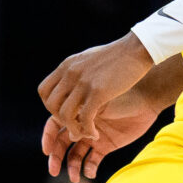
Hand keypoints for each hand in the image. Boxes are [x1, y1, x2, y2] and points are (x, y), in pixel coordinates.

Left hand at [38, 33, 157, 144]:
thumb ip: (76, 71)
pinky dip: (87, 130)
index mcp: (67, 66)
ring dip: (73, 129)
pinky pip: (85, 119)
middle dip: (60, 120)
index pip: (43, 91)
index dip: (50, 105)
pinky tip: (95, 134)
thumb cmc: (117, 56)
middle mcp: (71, 74)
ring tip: (84, 134)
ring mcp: (83, 83)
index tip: (63, 112)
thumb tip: (69, 80)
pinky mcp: (98, 92)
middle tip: (75, 125)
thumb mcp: (89, 59)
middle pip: (51, 105)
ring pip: (65, 115)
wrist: (138, 48)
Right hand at [42, 87, 162, 178]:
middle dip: (56, 158)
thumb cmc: (122, 97)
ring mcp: (92, 137)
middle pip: (62, 144)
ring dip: (72, 167)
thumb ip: (82, 116)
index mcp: (75, 112)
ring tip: (75, 178)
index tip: (46, 151)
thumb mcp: (98, 103)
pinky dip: (89, 168)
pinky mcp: (106, 146)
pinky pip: (93, 160)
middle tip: (53, 171)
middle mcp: (81, 126)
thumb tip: (69, 134)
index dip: (48, 138)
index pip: (54, 126)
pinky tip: (90, 173)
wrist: (146, 101)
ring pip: (76, 155)